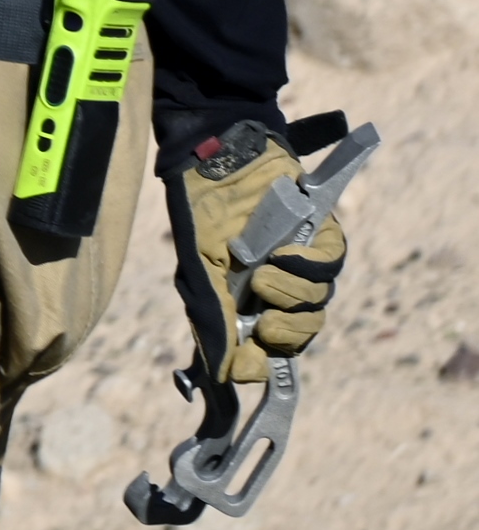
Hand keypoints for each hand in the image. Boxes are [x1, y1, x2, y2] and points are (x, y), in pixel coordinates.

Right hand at [163, 118, 347, 384]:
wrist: (218, 153)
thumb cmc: (200, 209)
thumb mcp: (197, 269)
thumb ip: (213, 320)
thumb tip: (229, 376)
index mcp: (243, 298)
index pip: (266, 345)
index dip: (265, 361)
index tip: (256, 365)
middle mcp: (276, 284)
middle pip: (302, 331)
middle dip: (287, 331)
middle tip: (266, 319)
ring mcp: (301, 261)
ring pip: (319, 303)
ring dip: (293, 295)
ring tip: (266, 274)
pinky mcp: (321, 234)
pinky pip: (331, 264)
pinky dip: (311, 266)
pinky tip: (286, 254)